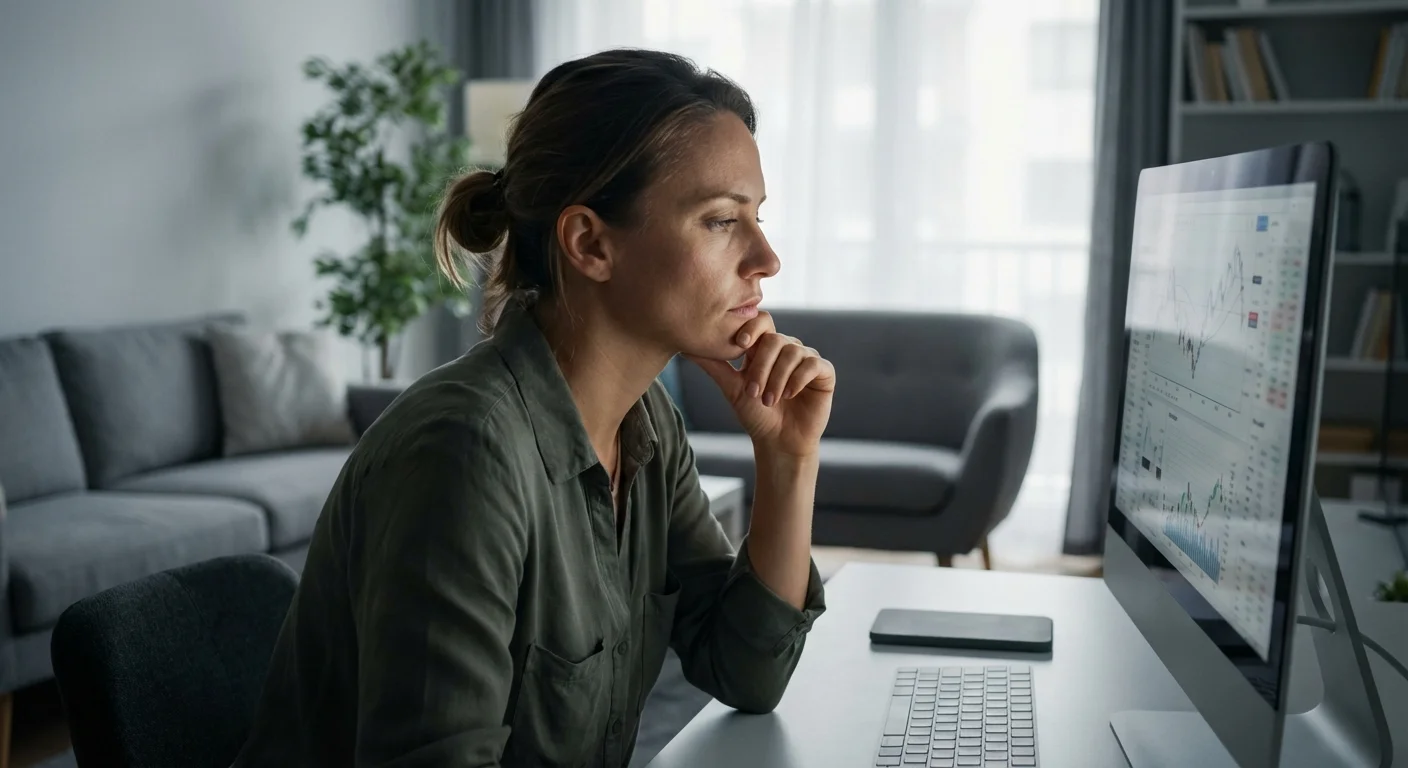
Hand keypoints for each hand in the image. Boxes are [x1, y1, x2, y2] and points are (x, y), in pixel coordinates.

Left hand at [684, 311, 834, 456]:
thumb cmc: (755, 415)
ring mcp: (807, 359)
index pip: (762, 321)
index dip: (753, 327)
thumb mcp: (732, 388)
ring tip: (769, 400)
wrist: (778, 442)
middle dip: (761, 366)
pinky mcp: (824, 372)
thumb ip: (714, 366)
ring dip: (777, 378)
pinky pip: (813, 364)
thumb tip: (685, 347)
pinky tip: (789, 395)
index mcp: (765, 348)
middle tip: (753, 392)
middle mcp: (788, 348)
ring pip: (793, 352)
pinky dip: (798, 379)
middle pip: (775, 339)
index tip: (741, 343)